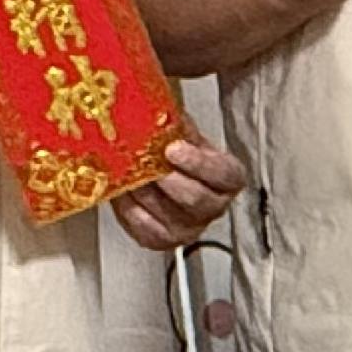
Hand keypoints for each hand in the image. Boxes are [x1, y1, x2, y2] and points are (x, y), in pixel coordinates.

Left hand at [108, 135, 244, 251]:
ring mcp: (190, 228)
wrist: (158, 176)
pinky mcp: (163, 240)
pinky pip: (145, 228)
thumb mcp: (182, 135)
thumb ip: (177, 127)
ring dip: (145, 192)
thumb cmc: (174, 155)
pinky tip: (124, 192)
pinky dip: (130, 209)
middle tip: (148, 164)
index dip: (200, 164)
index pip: (225, 175)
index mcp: (227, 179)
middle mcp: (214, 207)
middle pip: (197, 200)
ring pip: (168, 215)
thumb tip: (161, 111)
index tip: (174, 149)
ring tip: (129, 173)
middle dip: (169, 181)